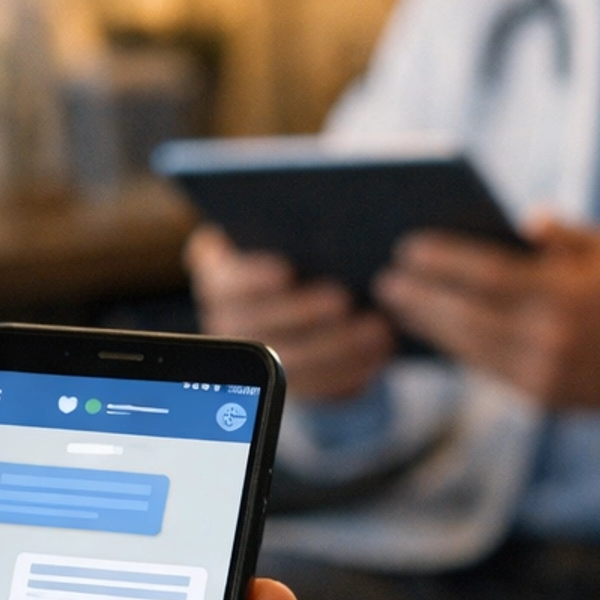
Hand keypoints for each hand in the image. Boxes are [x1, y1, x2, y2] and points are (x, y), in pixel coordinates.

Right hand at [187, 223, 393, 402]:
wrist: (307, 298)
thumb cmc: (304, 249)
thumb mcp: (295, 232)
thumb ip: (297, 225)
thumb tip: (321, 214)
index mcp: (219, 273)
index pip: (226, 281)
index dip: (253, 278)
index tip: (287, 269)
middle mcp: (227, 317)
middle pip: (257, 325)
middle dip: (303, 313)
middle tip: (343, 298)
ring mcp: (258, 353)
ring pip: (290, 361)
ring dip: (337, 345)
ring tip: (376, 327)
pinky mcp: (292, 381)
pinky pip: (317, 385)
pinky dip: (350, 368)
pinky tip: (380, 349)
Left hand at [374, 214, 599, 409]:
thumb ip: (564, 232)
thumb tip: (523, 221)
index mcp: (567, 295)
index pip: (490, 276)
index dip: (444, 262)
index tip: (408, 247)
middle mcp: (552, 339)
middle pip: (469, 316)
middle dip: (422, 298)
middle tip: (384, 280)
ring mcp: (544, 374)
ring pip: (470, 348)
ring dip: (428, 326)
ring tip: (396, 304)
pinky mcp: (538, 398)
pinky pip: (484, 370)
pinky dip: (453, 349)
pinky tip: (429, 330)